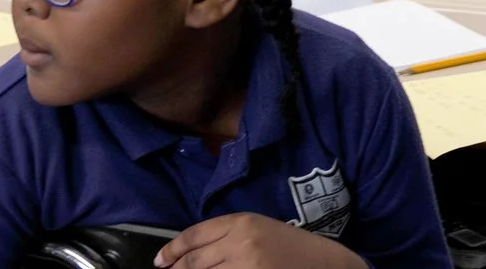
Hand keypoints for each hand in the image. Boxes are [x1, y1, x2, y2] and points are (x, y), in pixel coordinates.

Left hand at [156, 213, 361, 268]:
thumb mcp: (258, 230)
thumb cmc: (291, 247)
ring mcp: (245, 266)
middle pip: (194, 260)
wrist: (324, 264)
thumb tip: (188, 255)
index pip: (195, 235)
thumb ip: (226, 236)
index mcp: (242, 221)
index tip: (161, 260)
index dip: (172, 249)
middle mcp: (240, 242)